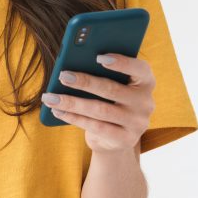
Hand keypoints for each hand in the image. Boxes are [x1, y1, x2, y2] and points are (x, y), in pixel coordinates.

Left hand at [41, 54, 155, 153]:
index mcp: (146, 82)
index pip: (140, 69)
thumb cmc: (110, 101)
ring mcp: (137, 123)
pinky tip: (57, 111)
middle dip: (84, 82)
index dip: (121, 62)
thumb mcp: (112, 86)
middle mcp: (146, 103)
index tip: (98, 57)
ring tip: (51, 97)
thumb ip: (103, 74)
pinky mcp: (125, 140)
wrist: (117, 138)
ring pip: (100, 110)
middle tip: (63, 75)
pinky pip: (95, 127)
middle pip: (112, 89)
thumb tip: (74, 65)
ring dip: (72, 102)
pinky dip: (73, 117)